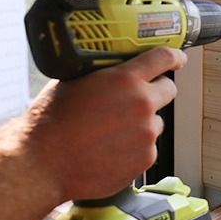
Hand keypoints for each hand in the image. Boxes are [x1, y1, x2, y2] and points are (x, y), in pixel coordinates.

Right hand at [22, 47, 184, 200]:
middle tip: (136, 100)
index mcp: (126, 79)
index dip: (174, 57)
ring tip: (111, 132)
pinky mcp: (145, 158)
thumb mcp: (74, 80)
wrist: (42, 162)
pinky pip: (148, 147)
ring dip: (142, 123)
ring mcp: (146, 133)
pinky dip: (134, 148)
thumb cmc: (51, 123)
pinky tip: (110, 149)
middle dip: (156, 92)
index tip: (178, 59)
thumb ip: (103, 73)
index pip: (164, 58)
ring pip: (156, 121)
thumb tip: (112, 69)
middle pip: (169, 90)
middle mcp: (142, 104)